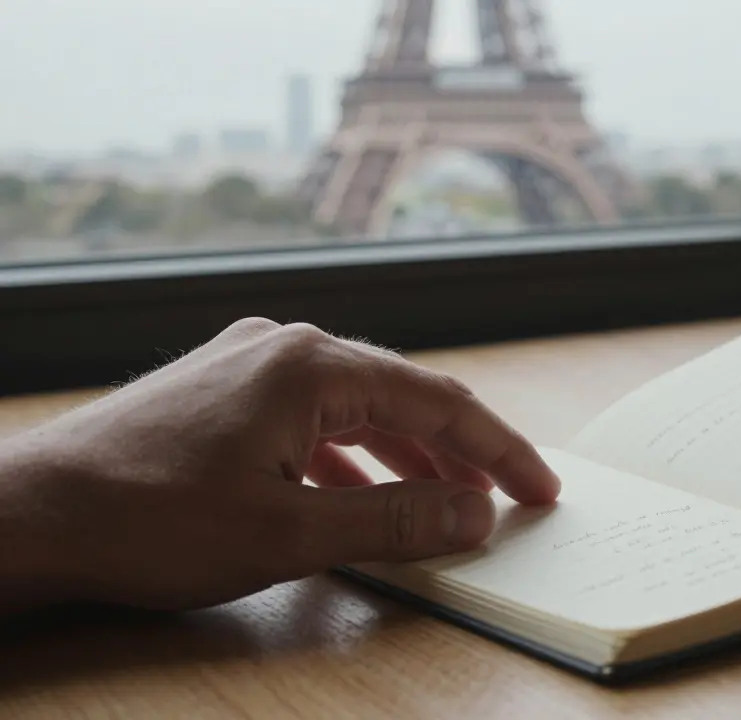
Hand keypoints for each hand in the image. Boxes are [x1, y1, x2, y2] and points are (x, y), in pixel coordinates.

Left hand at [0, 318, 559, 613]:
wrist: (27, 514)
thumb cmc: (147, 520)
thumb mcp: (288, 532)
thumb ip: (395, 519)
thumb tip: (477, 513)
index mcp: (314, 366)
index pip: (439, 404)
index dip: (500, 452)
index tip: (541, 491)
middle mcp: (289, 348)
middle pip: (405, 397)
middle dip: (461, 453)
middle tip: (508, 500)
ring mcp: (252, 364)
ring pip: (361, 408)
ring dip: (409, 457)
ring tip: (448, 502)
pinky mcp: (225, 390)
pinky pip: (316, 417)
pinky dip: (355, 457)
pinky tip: (362, 493)